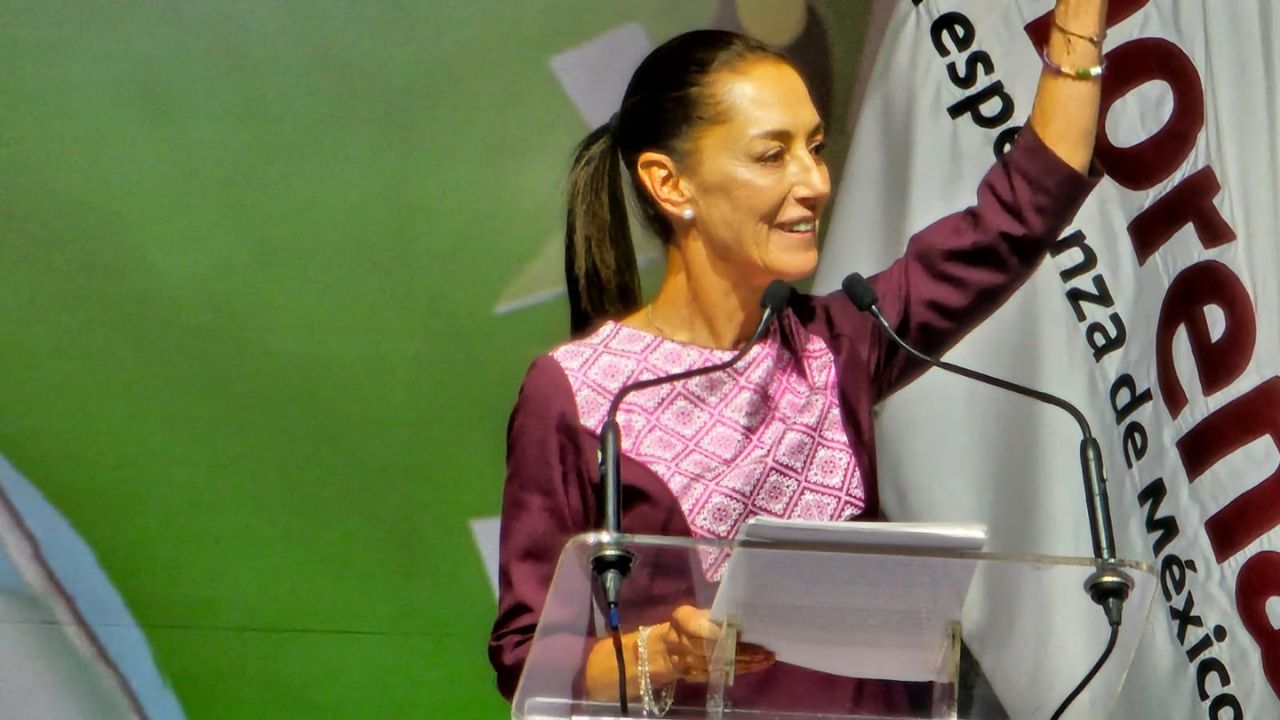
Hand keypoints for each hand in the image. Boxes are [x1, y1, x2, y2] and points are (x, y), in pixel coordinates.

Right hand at [647, 605, 774, 684]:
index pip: (705, 629)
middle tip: (765, 651)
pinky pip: (720, 674)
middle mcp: (685, 644)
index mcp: (684, 621)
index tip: (744, 634)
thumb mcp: (690, 613)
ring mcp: (690, 663)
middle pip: (718, 650)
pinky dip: (739, 671)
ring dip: (746, 663)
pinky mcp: (696, 675)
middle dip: (743, 652)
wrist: (663, 650)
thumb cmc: (682, 625)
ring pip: (722, 664)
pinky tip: (754, 667)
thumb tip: (738, 620)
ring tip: (766, 659)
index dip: (725, 635)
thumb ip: (710, 616)